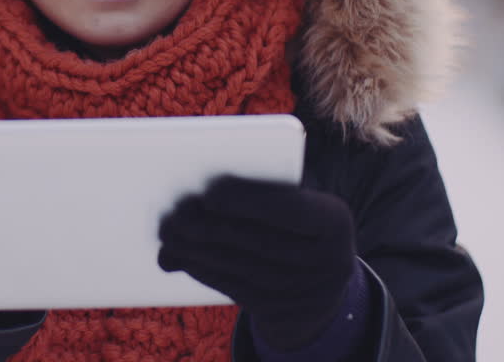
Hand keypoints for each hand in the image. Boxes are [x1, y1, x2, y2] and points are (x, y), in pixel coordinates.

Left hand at [157, 175, 356, 350]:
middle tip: (177, 213)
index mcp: (334, 222)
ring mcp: (305, 291)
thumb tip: (206, 194)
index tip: (212, 192)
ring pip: (242, 267)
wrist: (321, 283)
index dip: (249, 202)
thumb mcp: (298, 206)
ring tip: (169, 233)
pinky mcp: (280, 310)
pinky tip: (182, 256)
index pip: (290, 210)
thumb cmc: (297, 225)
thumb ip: (263, 195)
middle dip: (212, 227)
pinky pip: (235, 287)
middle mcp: (327, 261)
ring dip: (199, 250)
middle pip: (260, 242)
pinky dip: (204, 270)